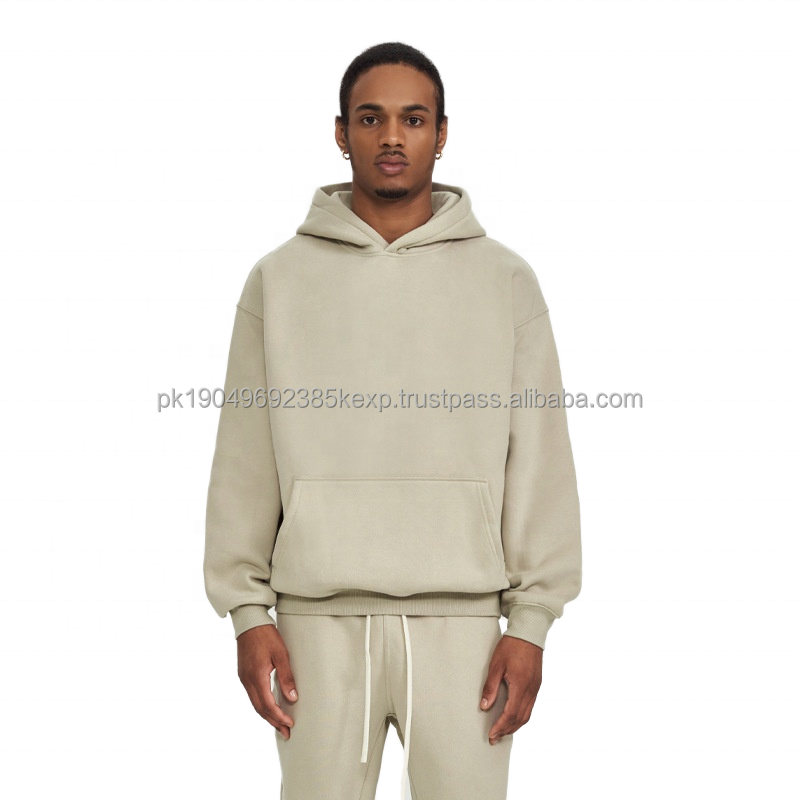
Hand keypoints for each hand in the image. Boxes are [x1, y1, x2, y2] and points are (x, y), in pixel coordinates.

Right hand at [237, 624, 298, 739]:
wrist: (250, 622)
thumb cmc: (267, 636)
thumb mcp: (281, 654)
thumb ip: (286, 677)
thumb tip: (292, 698)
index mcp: (256, 677)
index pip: (267, 705)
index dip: (279, 717)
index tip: (290, 724)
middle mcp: (247, 681)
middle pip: (260, 709)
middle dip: (273, 722)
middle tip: (286, 732)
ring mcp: (244, 678)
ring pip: (255, 704)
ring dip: (267, 715)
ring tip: (279, 724)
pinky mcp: (243, 675)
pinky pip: (252, 696)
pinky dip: (262, 705)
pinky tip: (269, 707)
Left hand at [480, 635, 541, 744]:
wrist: (529, 633)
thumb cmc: (511, 646)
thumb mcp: (496, 664)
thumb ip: (491, 687)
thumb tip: (484, 706)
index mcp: (521, 686)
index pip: (511, 714)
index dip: (501, 726)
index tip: (491, 735)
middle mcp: (531, 690)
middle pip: (520, 718)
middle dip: (507, 730)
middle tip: (494, 738)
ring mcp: (536, 688)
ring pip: (527, 714)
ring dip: (514, 725)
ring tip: (502, 731)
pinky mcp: (537, 684)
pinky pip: (530, 706)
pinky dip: (521, 716)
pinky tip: (513, 717)